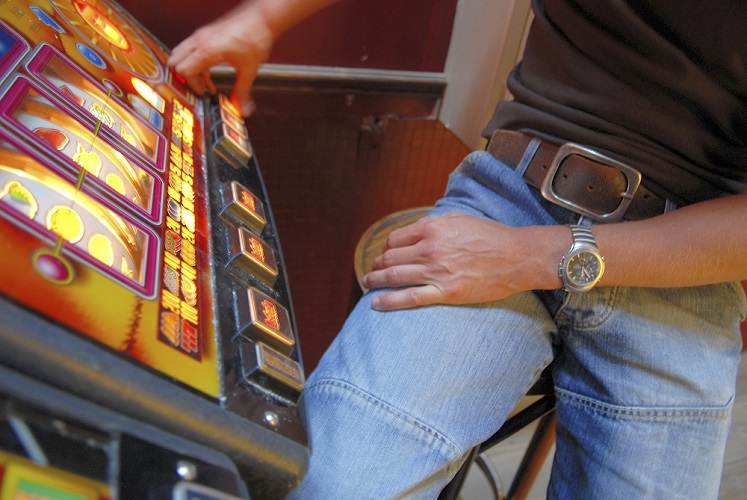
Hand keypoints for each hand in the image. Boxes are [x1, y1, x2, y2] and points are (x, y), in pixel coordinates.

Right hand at [167, 10, 272, 115]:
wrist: (262, 17)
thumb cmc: (256, 36)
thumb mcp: (249, 70)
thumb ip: (242, 92)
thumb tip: (242, 108)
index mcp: (207, 50)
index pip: (183, 70)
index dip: (192, 85)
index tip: (203, 92)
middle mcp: (200, 40)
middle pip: (175, 61)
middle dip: (185, 77)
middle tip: (200, 87)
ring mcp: (201, 35)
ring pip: (181, 54)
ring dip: (190, 69)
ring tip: (207, 81)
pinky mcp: (205, 33)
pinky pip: (190, 49)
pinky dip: (195, 61)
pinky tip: (211, 70)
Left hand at [362, 213, 567, 309]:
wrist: (516, 257)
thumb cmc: (490, 236)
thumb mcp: (458, 219)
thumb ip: (433, 223)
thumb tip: (414, 231)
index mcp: (432, 228)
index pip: (396, 239)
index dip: (387, 248)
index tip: (385, 254)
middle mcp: (429, 249)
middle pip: (391, 258)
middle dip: (377, 265)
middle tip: (371, 271)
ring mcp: (436, 272)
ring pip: (395, 277)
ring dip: (376, 281)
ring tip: (368, 284)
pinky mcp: (445, 292)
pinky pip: (409, 298)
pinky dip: (388, 301)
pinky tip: (375, 303)